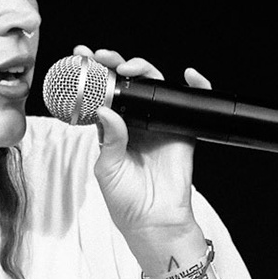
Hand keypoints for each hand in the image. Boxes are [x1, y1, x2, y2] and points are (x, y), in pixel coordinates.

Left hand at [78, 44, 212, 241]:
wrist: (154, 221)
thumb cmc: (126, 201)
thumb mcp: (107, 168)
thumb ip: (109, 138)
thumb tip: (107, 110)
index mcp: (113, 128)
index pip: (103, 94)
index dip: (93, 76)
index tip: (81, 59)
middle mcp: (136, 121)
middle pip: (128, 83)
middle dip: (114, 64)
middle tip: (101, 57)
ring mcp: (159, 123)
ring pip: (154, 86)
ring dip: (144, 69)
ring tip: (129, 68)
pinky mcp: (182, 130)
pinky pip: (190, 103)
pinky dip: (196, 86)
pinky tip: (188, 75)